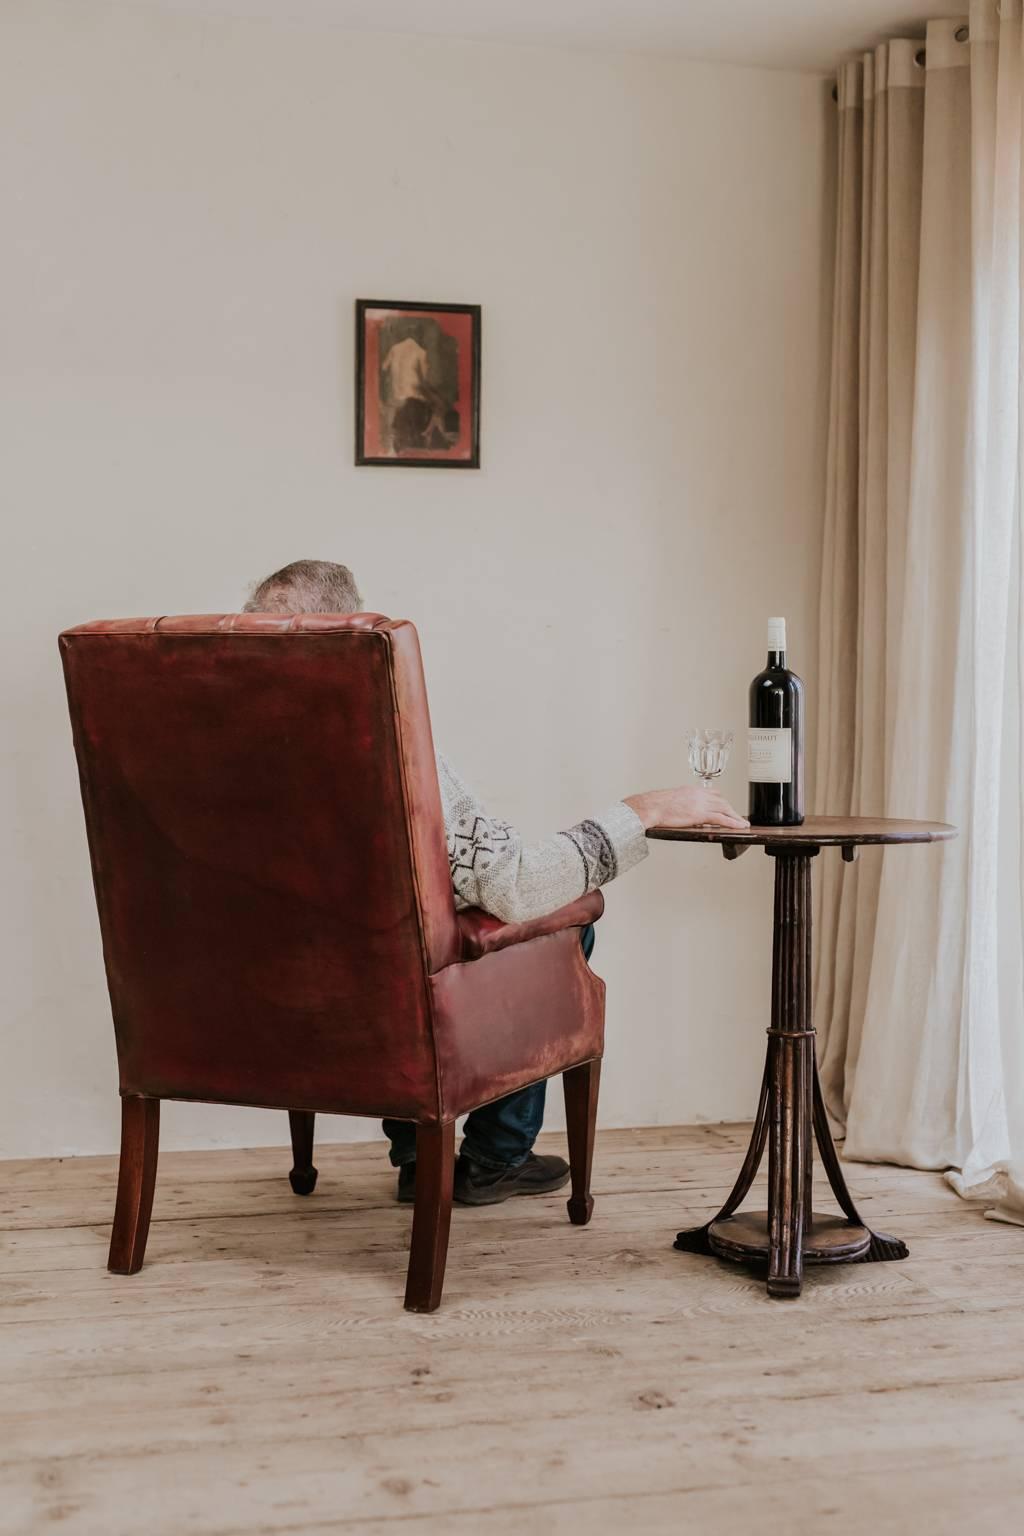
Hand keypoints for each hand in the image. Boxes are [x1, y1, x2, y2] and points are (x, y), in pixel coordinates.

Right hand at [624, 784, 749, 831]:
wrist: (651, 806)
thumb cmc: (656, 805)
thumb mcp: (672, 800)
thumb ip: (682, 803)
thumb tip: (683, 810)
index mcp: (692, 790)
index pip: (713, 793)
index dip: (722, 801)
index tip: (727, 806)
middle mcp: (699, 794)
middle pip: (722, 801)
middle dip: (731, 809)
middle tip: (738, 817)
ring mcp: (701, 803)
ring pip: (725, 808)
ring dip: (735, 816)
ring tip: (742, 823)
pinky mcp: (701, 814)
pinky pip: (722, 818)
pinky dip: (733, 822)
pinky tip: (739, 826)